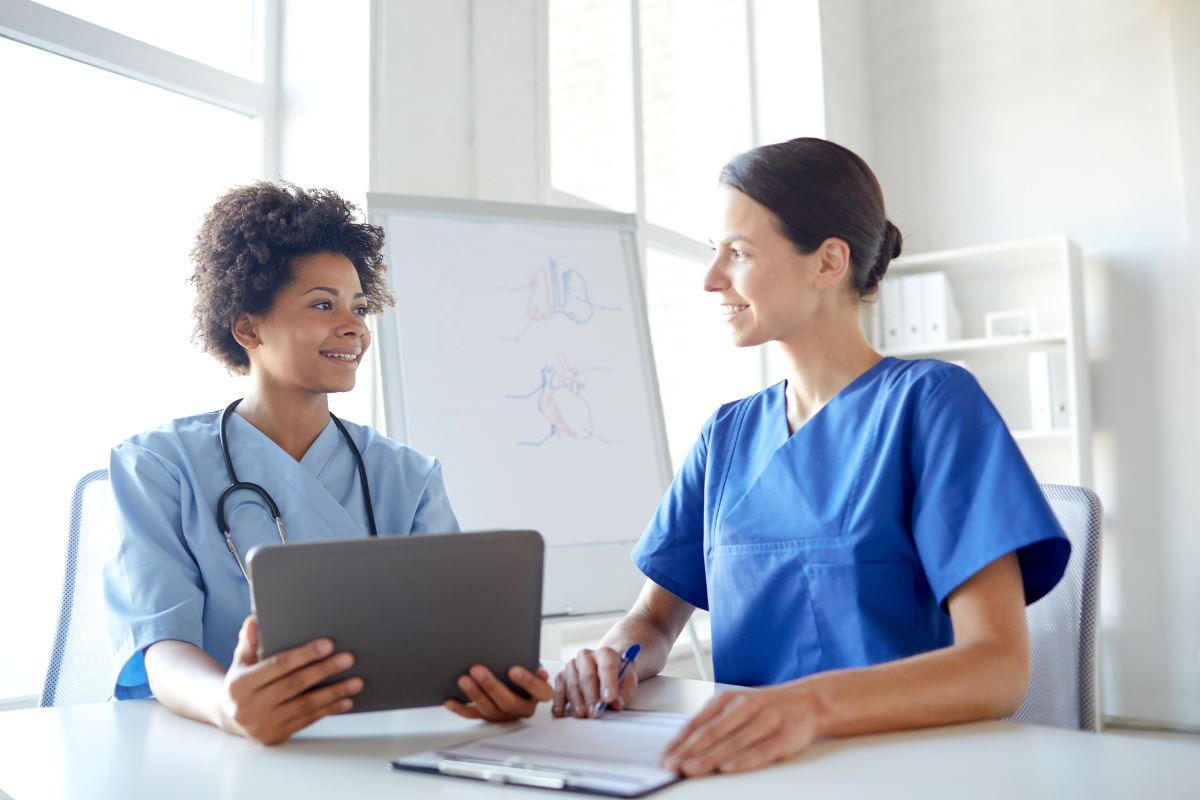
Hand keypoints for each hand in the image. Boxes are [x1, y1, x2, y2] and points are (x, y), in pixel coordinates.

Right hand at [218, 616, 363, 744]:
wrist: (229, 717)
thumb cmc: (241, 683)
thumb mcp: (241, 661)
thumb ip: (249, 641)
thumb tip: (254, 620)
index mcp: (241, 684)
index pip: (278, 665)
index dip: (304, 655)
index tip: (328, 645)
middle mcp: (250, 706)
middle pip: (294, 685)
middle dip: (324, 671)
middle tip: (348, 659)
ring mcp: (263, 724)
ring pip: (305, 705)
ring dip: (333, 693)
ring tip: (356, 682)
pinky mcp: (276, 736)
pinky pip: (307, 720)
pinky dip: (328, 710)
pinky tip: (345, 701)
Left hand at [445, 664, 553, 720]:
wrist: (518, 686)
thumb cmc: (525, 672)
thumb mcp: (532, 664)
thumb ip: (530, 661)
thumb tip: (523, 654)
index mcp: (538, 694)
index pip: (539, 691)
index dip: (527, 682)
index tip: (513, 670)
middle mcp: (523, 708)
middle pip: (509, 702)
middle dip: (491, 686)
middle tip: (478, 670)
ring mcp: (505, 715)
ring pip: (490, 710)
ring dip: (475, 694)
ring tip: (463, 680)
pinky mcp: (489, 718)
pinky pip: (474, 716)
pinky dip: (460, 708)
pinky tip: (450, 700)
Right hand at [552, 647, 637, 718]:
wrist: (606, 667)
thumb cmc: (618, 675)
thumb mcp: (628, 681)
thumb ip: (624, 692)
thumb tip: (616, 703)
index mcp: (605, 654)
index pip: (607, 666)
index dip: (608, 683)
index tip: (609, 698)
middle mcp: (586, 656)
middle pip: (587, 676)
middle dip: (591, 696)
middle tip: (594, 712)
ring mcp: (573, 665)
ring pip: (572, 683)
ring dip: (576, 700)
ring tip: (582, 714)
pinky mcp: (562, 675)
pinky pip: (559, 688)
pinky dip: (559, 701)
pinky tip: (560, 711)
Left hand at [660, 686, 818, 775]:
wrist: (808, 701)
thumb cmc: (765, 707)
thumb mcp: (736, 706)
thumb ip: (713, 723)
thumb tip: (683, 746)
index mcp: (729, 699)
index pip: (698, 722)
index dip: (680, 742)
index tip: (665, 757)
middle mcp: (746, 706)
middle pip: (713, 732)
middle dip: (689, 751)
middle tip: (673, 766)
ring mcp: (766, 720)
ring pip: (733, 742)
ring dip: (710, 758)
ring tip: (692, 770)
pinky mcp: (784, 736)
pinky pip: (760, 751)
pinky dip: (743, 760)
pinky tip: (728, 768)